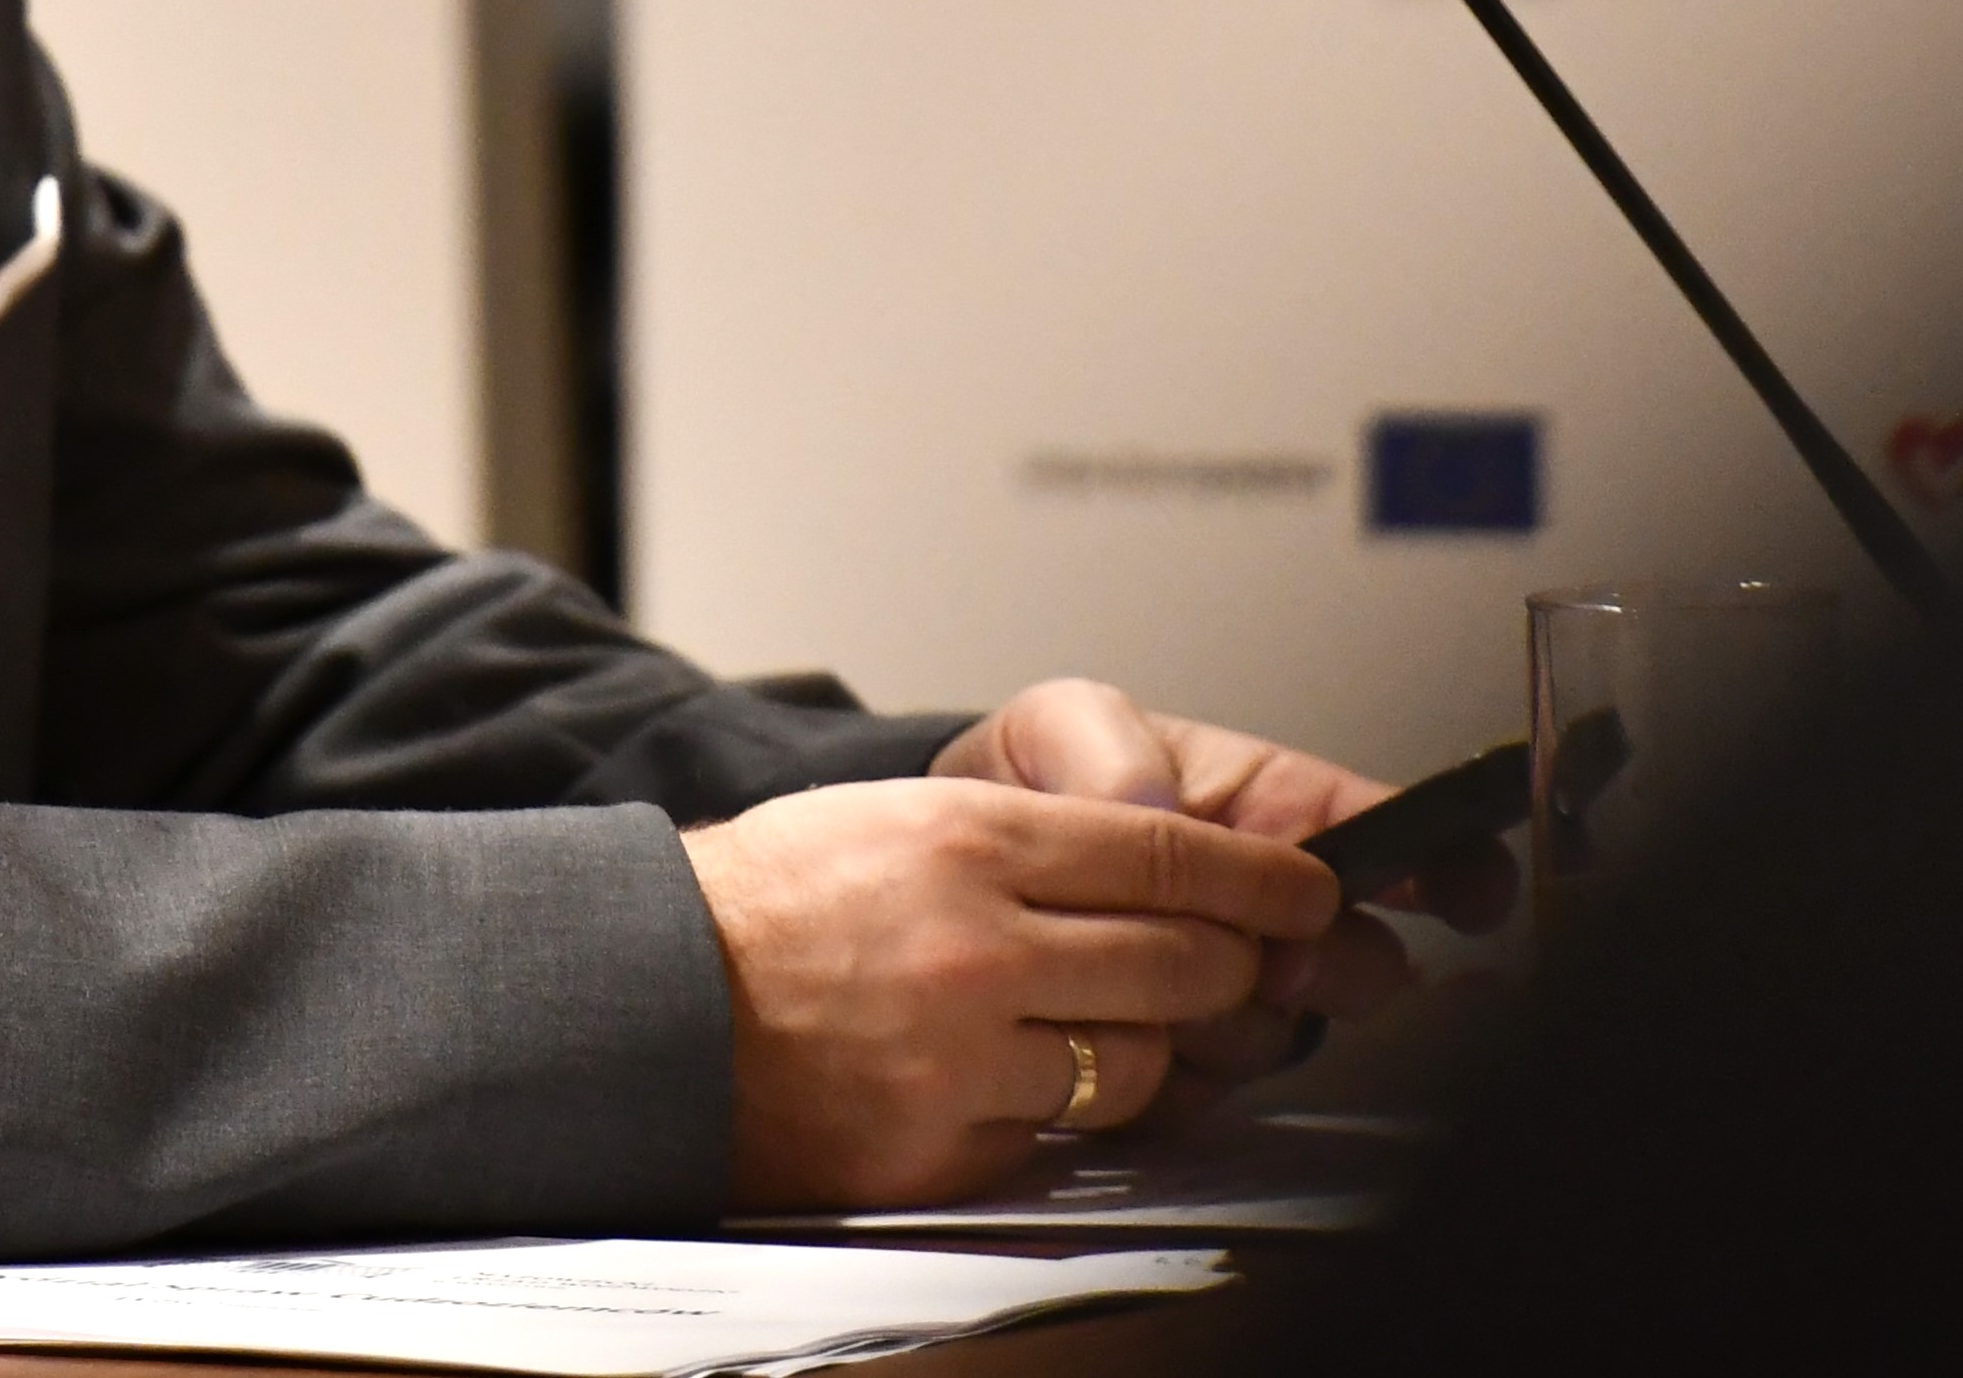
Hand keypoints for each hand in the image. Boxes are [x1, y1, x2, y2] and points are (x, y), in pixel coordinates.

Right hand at [678, 775, 1336, 1211]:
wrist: (652, 996)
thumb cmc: (766, 900)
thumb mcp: (893, 818)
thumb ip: (1024, 844)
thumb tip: (1162, 874)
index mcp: (966, 839)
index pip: (1166, 853)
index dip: (1263, 878)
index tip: (1310, 892)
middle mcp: (978, 944)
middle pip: (1182, 962)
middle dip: (1233, 968)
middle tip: (1243, 968)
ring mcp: (964, 1055)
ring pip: (1138, 1063)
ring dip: (1145, 1049)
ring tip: (1101, 1028)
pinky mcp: (943, 1143)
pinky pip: (1058, 1135)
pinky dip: (1056, 1112)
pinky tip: (1013, 1080)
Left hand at [932, 678, 1517, 1075]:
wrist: (942, 873)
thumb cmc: (1021, 784)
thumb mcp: (1056, 726)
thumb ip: (1105, 747)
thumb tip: (1153, 808)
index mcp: (1264, 813)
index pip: (1392, 837)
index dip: (1450, 864)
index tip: (1473, 889)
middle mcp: (1264, 913)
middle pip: (1362, 960)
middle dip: (1323, 960)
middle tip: (1264, 946)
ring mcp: (1227, 994)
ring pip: (1283, 1035)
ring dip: (1229, 1015)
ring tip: (1151, 970)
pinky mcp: (1174, 1066)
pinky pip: (1205, 1094)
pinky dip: (1168, 1071)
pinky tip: (1118, 1025)